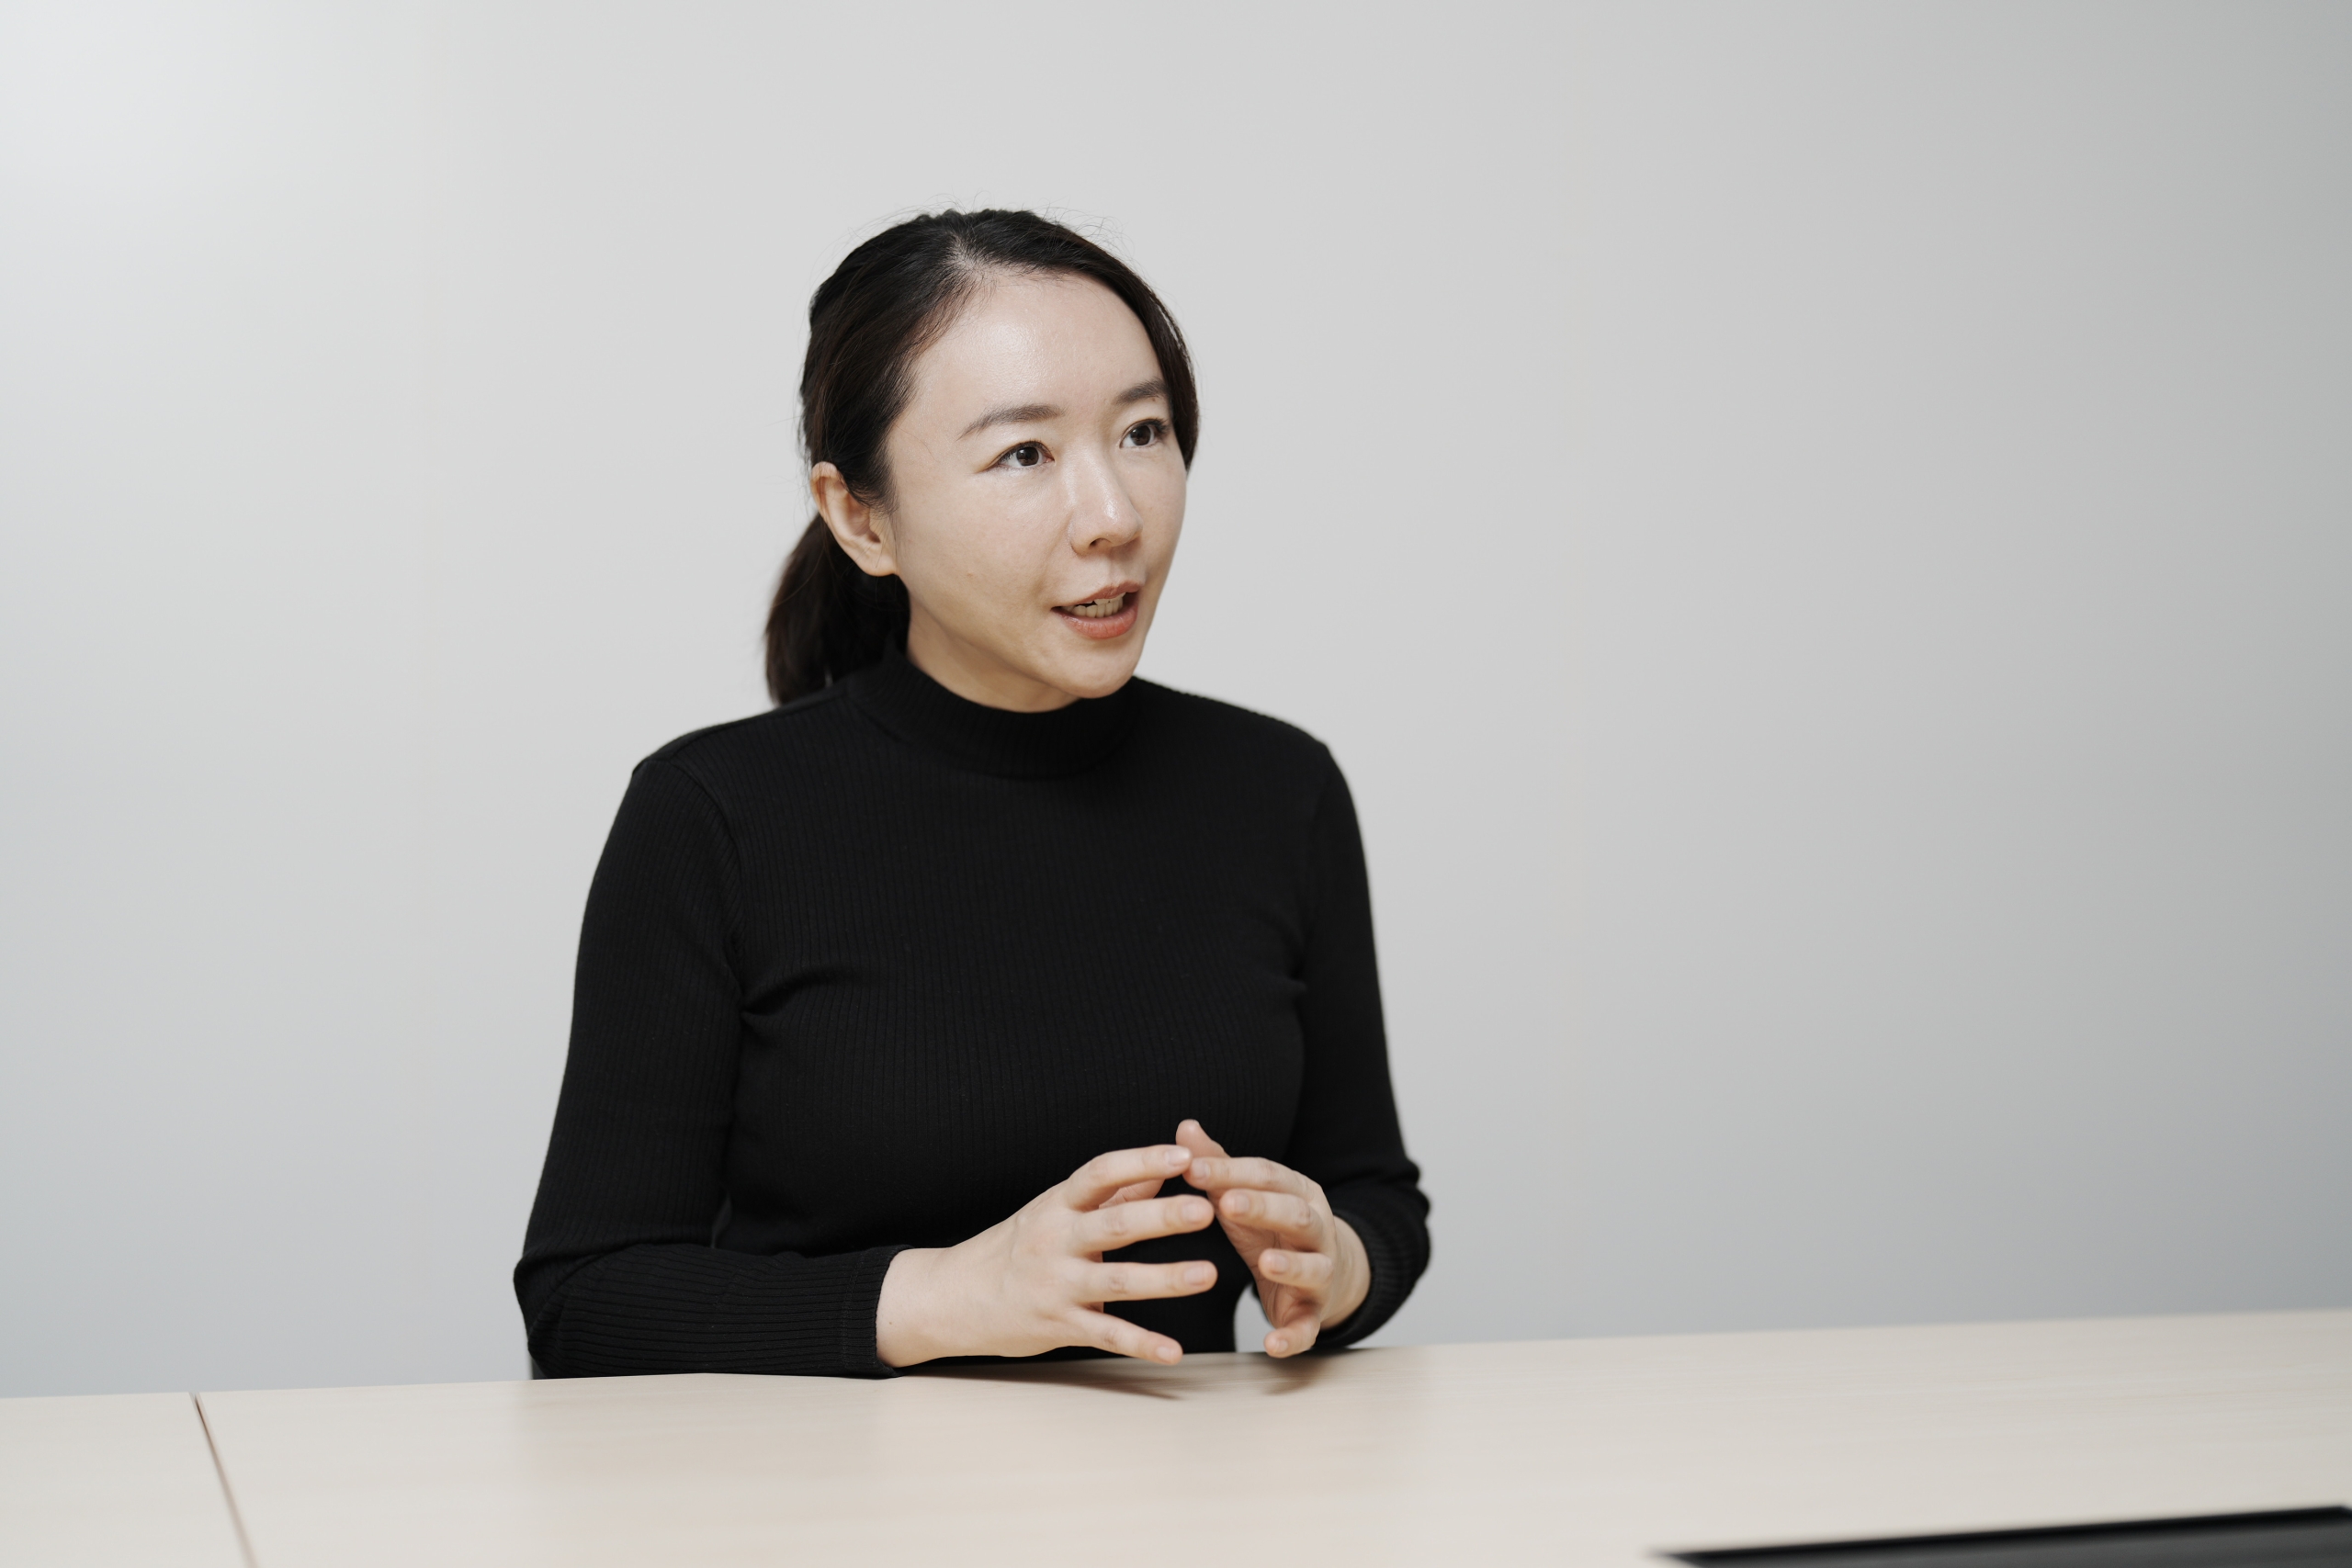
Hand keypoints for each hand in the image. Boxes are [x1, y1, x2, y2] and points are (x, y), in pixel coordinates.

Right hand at [875, 1143, 1219, 1367]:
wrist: (954, 1296)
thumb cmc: (1017, 1247)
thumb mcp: (1057, 1210)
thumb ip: (1113, 1192)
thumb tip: (1163, 1168)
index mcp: (1059, 1204)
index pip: (1101, 1173)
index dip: (1142, 1161)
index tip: (1183, 1155)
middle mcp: (1057, 1240)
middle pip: (1115, 1225)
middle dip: (1161, 1218)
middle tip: (1205, 1210)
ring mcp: (1057, 1285)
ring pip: (1116, 1281)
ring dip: (1164, 1279)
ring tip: (1208, 1274)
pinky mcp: (1059, 1325)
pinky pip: (1105, 1336)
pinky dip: (1141, 1343)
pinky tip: (1173, 1351)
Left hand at [1175, 1120, 1369, 1357]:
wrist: (1327, 1273)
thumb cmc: (1273, 1229)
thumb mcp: (1246, 1195)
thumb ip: (1218, 1165)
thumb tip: (1186, 1127)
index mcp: (1297, 1193)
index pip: (1267, 1175)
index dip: (1231, 1171)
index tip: (1191, 1169)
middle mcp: (1316, 1229)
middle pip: (1296, 1214)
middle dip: (1264, 1208)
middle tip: (1227, 1204)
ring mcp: (1320, 1271)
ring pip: (1313, 1266)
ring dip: (1292, 1265)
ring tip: (1266, 1263)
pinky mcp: (1314, 1312)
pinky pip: (1309, 1326)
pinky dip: (1293, 1336)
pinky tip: (1272, 1344)